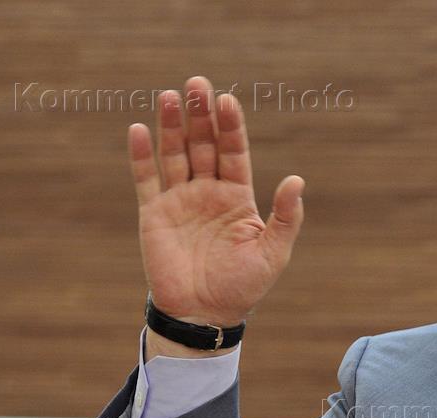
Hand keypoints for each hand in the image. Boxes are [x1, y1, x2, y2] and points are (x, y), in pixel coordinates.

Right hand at [128, 76, 304, 327]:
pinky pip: (146, 179)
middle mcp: (208, 192)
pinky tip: (139, 128)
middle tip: (197, 83)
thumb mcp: (273, 252)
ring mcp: (180, 201)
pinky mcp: (154, 214)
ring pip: (174, 154)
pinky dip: (141, 155)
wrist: (205, 315)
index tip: (227, 100)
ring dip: (171, 125)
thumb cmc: (243, 286)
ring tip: (171, 95)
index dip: (230, 127)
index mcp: (237, 197)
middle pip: (203, 144)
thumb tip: (297, 179)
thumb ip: (286, 217)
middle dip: (200, 114)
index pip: (234, 152)